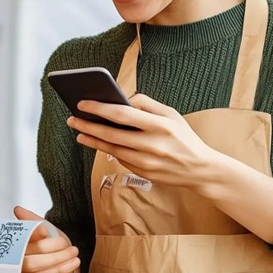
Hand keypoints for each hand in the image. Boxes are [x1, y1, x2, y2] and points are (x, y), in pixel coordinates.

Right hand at [14, 206, 79, 272]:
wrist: (56, 257)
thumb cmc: (46, 242)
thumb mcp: (42, 227)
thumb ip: (31, 219)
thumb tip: (18, 210)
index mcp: (14, 239)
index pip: (20, 235)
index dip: (31, 233)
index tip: (44, 230)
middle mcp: (13, 255)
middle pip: (28, 251)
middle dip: (50, 247)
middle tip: (65, 243)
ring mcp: (19, 269)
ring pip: (35, 265)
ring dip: (58, 259)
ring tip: (73, 252)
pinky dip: (58, 270)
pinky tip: (71, 264)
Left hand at [67, 94, 215, 188]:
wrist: (199, 169)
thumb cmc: (184, 138)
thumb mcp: (172, 115)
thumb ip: (147, 104)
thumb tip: (123, 98)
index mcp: (160, 125)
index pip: (122, 114)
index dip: (100, 108)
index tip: (82, 103)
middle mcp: (152, 145)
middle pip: (112, 134)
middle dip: (88, 125)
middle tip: (72, 119)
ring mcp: (146, 162)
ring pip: (112, 149)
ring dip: (92, 140)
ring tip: (79, 132)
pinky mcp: (143, 173)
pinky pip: (120, 159)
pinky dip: (107, 150)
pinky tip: (97, 142)